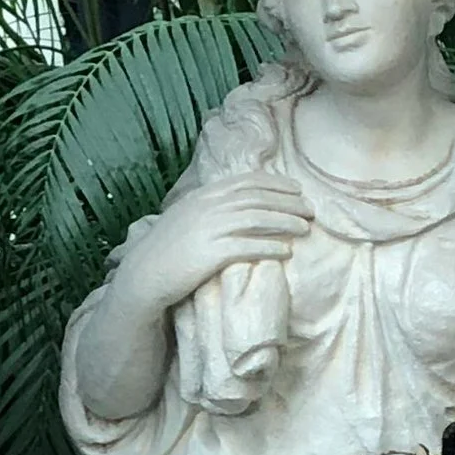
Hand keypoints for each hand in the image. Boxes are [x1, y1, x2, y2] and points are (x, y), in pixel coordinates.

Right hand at [118, 178, 310, 318]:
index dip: (276, 184)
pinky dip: (270, 246)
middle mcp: (209, 207)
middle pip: (258, 198)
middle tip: (310, 209)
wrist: (144, 273)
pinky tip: (287, 251)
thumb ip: (209, 208)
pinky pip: (249, 246)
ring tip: (305, 228)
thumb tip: (235, 206)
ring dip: (285, 221)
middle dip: (288, 202)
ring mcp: (210, 229)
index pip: (247, 181)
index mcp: (204, 195)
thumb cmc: (166, 250)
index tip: (296, 189)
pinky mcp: (212, 253)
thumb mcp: (186, 218)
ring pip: (257, 219)